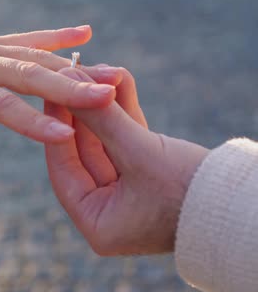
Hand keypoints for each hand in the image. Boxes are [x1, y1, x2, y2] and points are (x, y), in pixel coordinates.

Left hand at [0, 26, 123, 181]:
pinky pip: (28, 38)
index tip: (66, 136)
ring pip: (36, 57)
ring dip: (74, 67)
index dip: (32, 122)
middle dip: (69, 87)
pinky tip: (86, 33)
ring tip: (112, 79)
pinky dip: (56, 36)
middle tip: (108, 98)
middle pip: (27, 75)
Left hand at [45, 67, 208, 254]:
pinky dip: (127, 113)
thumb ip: (101, 119)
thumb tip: (68, 81)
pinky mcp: (147, 175)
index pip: (64, 167)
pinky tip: (121, 81)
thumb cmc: (190, 191)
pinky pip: (128, 140)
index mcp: (96, 221)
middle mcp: (107, 210)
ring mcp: (127, 193)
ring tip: (101, 70)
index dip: (59, 126)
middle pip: (84, 151)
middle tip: (76, 73)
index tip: (54, 92)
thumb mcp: (139, 154)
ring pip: (107, 141)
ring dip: (106, 106)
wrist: (248, 207)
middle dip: (84, 110)